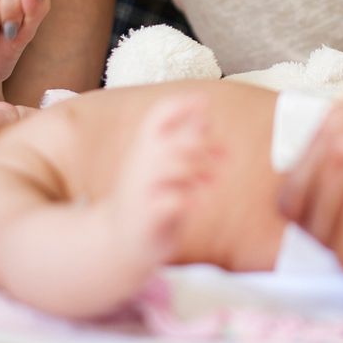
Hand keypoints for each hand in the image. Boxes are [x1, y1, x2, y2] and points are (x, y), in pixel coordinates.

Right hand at [109, 94, 222, 271]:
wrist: (119, 240)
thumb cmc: (147, 197)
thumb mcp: (161, 165)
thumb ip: (182, 140)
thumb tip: (205, 115)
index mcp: (144, 147)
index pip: (158, 116)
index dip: (182, 105)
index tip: (205, 102)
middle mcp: (141, 164)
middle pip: (173, 141)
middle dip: (203, 146)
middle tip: (223, 157)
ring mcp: (143, 190)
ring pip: (174, 168)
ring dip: (201, 171)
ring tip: (213, 180)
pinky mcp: (149, 216)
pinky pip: (171, 201)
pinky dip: (190, 199)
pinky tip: (199, 202)